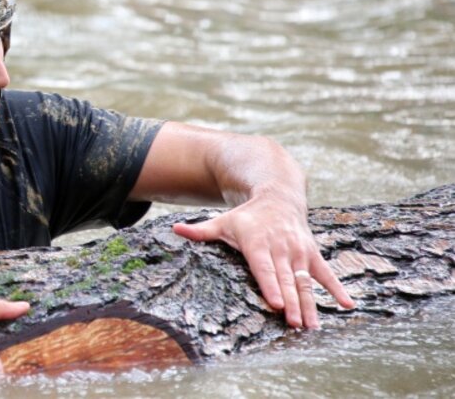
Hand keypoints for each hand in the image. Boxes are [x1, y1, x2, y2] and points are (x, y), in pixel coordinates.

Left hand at [172, 194, 354, 328]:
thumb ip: (201, 230)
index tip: (277, 304)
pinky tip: (348, 306)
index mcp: (258, 242)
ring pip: (306, 281)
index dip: (271, 285)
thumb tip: (175, 229)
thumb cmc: (246, 216)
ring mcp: (299, 251)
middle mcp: (281, 247)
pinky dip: (337, 288)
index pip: (264, 268)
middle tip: (294, 325)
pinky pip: (326, 273)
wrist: (278, 196)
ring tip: (313, 327)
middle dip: (292, 302)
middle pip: (286, 279)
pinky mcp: (313, 253)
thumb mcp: (223, 220)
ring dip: (311, 304)